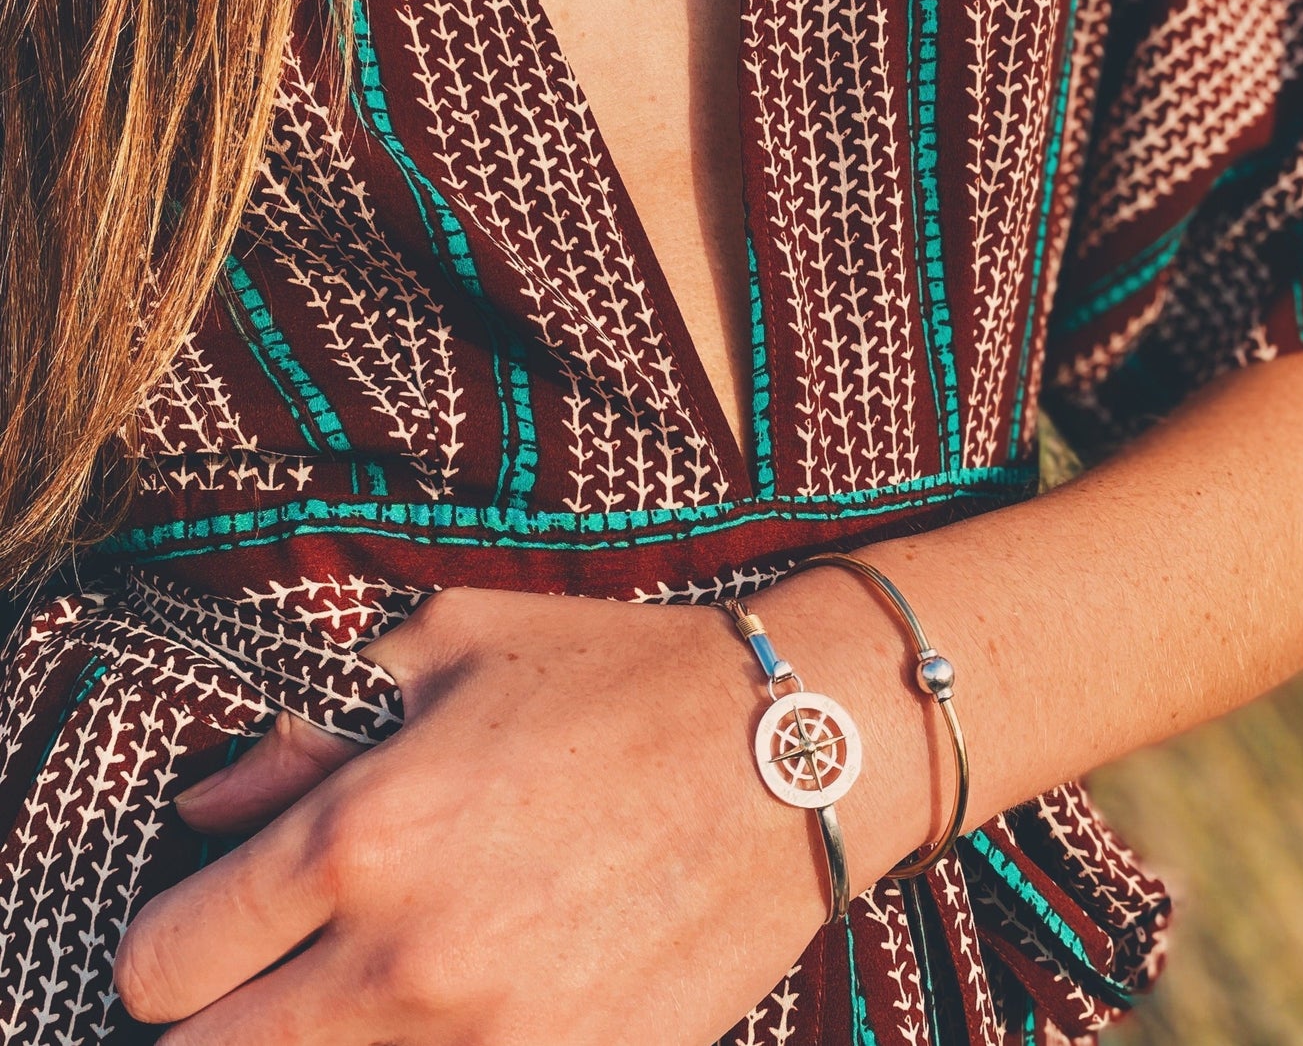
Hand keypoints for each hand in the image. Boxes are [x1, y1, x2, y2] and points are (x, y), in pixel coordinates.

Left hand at [112, 580, 928, 1044]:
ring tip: (362, 996)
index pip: (163, 961)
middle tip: (266, 981)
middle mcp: (404, 963)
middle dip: (214, 1025)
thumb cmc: (618, 676)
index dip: (167, 944)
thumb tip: (212, 801)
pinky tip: (456, 1009)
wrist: (790, 752)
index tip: (209, 927)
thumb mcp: (455, 644)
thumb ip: (309, 722)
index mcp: (361, 835)